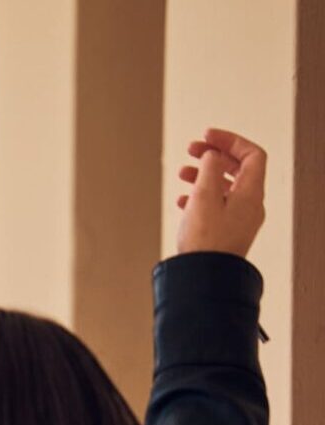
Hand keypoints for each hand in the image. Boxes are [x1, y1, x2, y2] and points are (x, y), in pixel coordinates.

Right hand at [176, 128, 265, 257]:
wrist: (204, 276)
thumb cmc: (206, 242)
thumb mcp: (204, 196)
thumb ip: (209, 169)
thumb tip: (212, 155)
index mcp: (251, 193)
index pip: (252, 154)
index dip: (231, 140)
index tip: (208, 136)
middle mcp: (250, 204)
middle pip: (239, 168)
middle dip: (215, 156)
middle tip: (193, 149)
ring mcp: (240, 219)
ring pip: (226, 186)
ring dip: (205, 175)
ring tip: (184, 173)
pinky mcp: (227, 231)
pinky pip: (218, 205)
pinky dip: (202, 195)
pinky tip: (184, 200)